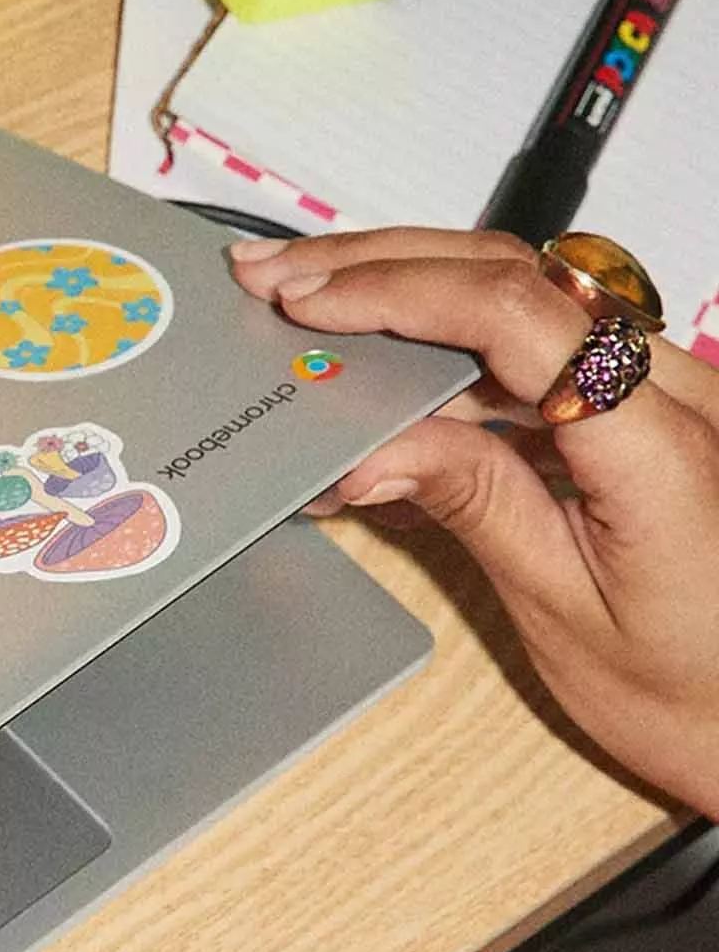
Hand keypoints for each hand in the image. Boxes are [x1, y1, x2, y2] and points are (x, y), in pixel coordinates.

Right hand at [233, 228, 718, 819]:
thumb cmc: (693, 687)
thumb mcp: (560, 610)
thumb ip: (473, 504)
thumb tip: (372, 444)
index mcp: (656, 441)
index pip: (515, 313)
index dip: (397, 292)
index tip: (308, 304)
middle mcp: (676, 389)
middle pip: (514, 273)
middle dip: (381, 264)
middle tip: (275, 275)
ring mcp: (664, 388)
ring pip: (525, 293)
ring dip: (410, 288)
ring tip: (311, 297)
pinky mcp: (642, 405)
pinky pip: (538, 343)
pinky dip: (448, 341)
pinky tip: (382, 365)